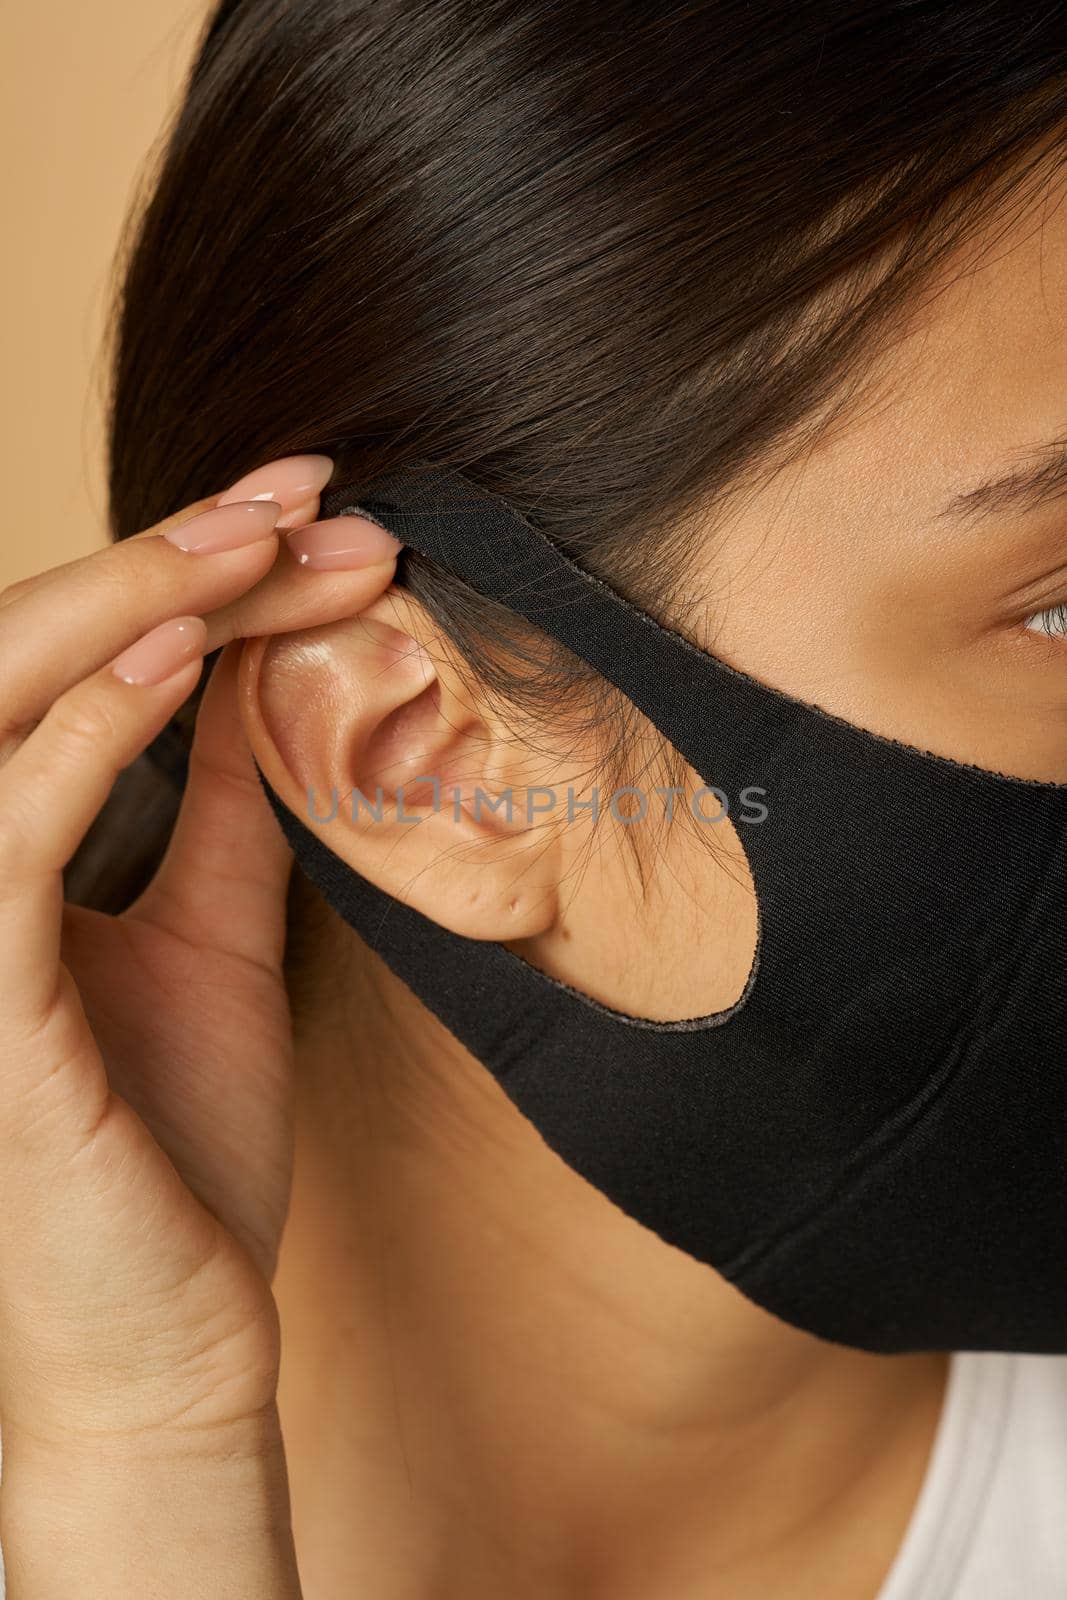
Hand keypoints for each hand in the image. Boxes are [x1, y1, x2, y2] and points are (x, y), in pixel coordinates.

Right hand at [0, 459, 400, 1459]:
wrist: (170, 1339)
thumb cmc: (179, 1151)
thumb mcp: (219, 941)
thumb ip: (227, 812)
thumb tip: (262, 678)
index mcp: (8, 857)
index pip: (75, 674)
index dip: (184, 577)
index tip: (309, 514)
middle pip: (21, 659)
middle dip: (162, 556)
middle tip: (299, 489)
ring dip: (129, 604)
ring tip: (262, 536)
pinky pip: (7, 829)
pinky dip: (88, 727)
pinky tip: (187, 651)